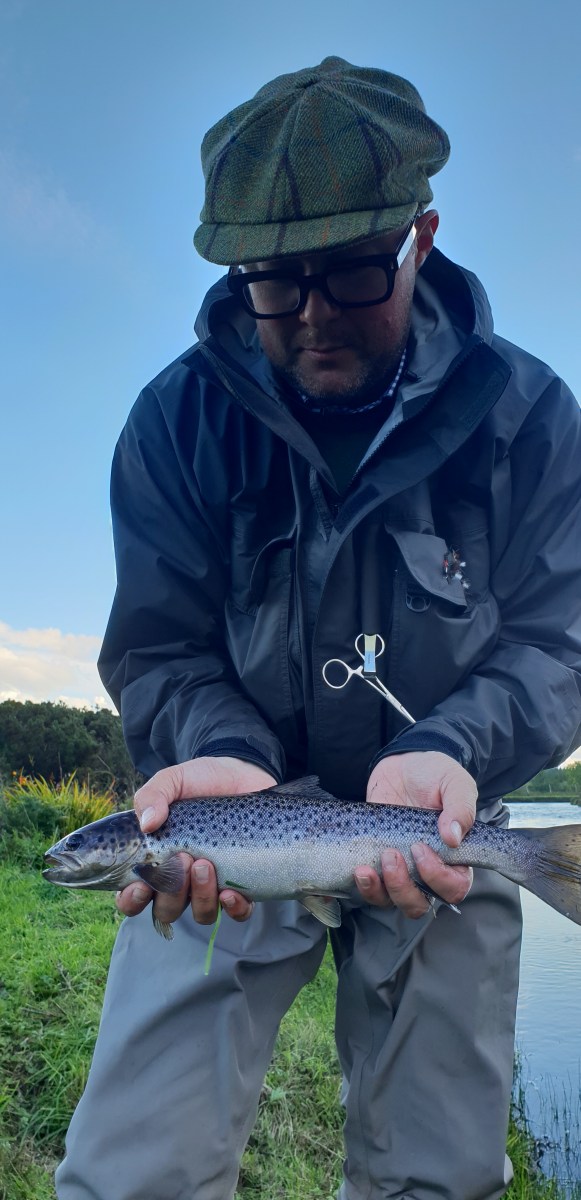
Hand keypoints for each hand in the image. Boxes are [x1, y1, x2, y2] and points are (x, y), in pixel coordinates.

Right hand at [116, 757, 275, 928]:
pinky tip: (230, 892)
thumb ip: (152, 796)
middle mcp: (181, 878)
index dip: (131, 900)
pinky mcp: (243, 882)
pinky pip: (238, 912)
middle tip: (181, 858)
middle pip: (166, 910)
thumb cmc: (201, 780)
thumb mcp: (173, 780)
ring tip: (205, 864)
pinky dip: (234, 908)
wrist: (243, 773)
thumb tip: (147, 824)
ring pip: (200, 914)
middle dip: (170, 893)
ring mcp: (212, 883)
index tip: (140, 885)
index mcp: (156, 860)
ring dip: (200, 896)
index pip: (133, 895)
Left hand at [355, 752, 476, 918]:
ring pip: (394, 901)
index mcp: (455, 857)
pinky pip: (372, 890)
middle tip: (392, 855)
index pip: (454, 888)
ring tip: (368, 866)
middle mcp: (429, 871)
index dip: (438, 878)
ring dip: (382, 890)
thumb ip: (461, 808)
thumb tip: (453, 838)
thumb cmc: (436, 775)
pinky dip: (365, 887)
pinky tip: (359, 870)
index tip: (420, 849)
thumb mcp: (455, 783)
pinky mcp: (377, 863)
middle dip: (403, 889)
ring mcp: (402, 869)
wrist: (404, 763)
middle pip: (420, 904)